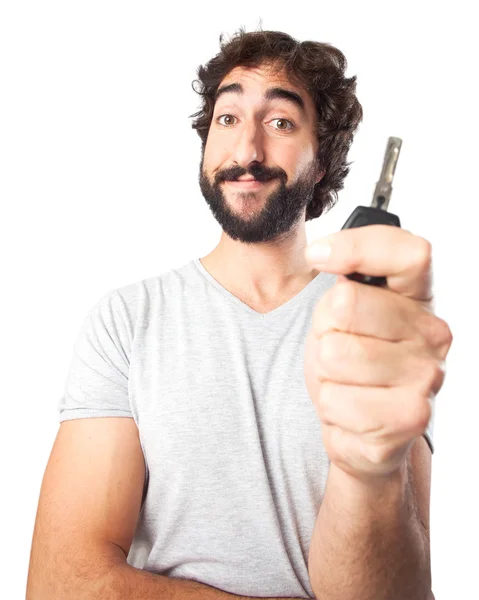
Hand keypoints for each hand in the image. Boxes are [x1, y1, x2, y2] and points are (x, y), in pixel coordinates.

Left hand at [303, 225, 452, 482]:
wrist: (359, 422)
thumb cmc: (351, 360)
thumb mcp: (338, 311)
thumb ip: (340, 282)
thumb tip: (323, 255)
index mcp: (418, 298)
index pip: (408, 253)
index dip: (357, 247)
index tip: (318, 256)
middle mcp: (433, 334)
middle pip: (348, 304)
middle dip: (325, 328)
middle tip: (340, 344)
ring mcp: (426, 377)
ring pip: (335, 355)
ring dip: (325, 371)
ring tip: (345, 379)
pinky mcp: (410, 419)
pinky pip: (336, 400)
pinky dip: (331, 405)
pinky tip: (351, 408)